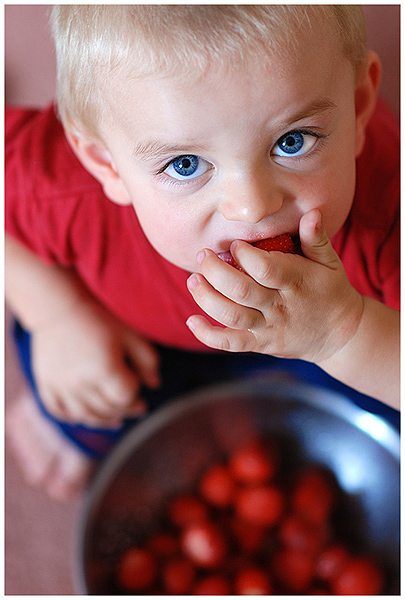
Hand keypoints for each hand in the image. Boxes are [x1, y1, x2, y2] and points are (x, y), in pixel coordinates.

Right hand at [31, 299, 159, 427]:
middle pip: (108, 409)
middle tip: (136, 406)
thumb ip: (147, 361)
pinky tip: (85, 416)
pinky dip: (73, 417)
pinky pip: (58, 411)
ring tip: (117, 419)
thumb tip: (154, 385)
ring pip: (85, 416)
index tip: (136, 382)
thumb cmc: (99, 319)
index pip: (126, 396)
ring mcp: (61, 386)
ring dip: (104, 420)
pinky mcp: (46, 384)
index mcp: (105, 370)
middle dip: (126, 408)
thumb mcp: (130, 335)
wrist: (59, 307)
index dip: (136, 392)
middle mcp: (81, 383)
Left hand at [186, 209, 363, 363]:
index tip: (235, 245)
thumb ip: (316, 238)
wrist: (340, 335)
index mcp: (297, 282)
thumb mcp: (330, 262)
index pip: (266, 268)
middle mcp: (280, 307)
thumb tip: (311, 213)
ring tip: (193, 280)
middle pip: (242, 292)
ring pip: (232, 317)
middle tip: (203, 256)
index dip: (245, 256)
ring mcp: (269, 328)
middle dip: (216, 272)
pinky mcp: (260, 344)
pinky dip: (208, 335)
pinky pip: (231, 343)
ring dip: (207, 298)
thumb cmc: (330, 290)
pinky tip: (192, 320)